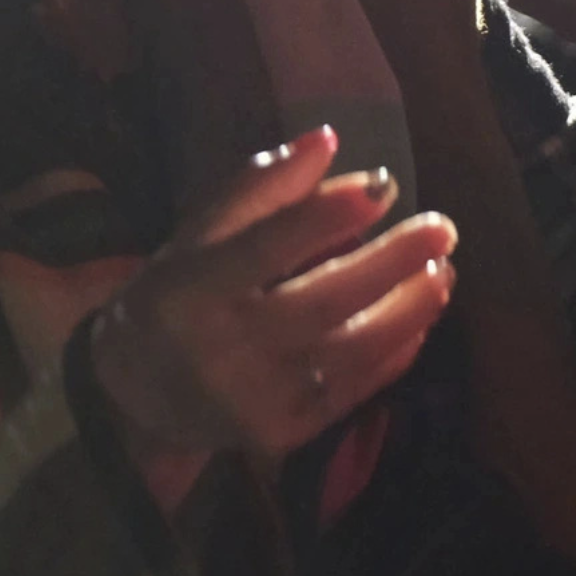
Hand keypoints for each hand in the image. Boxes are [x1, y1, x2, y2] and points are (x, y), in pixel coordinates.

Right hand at [90, 125, 455, 487]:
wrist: (132, 398)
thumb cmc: (173, 298)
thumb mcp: (195, 236)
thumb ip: (258, 188)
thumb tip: (327, 139)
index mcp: (191, 286)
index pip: (267, 244)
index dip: (327, 214)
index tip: (383, 184)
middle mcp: (223, 347)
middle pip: (323, 299)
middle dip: (391, 261)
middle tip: (443, 227)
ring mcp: (257, 398)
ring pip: (351, 349)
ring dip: (408, 308)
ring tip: (443, 270)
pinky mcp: (283, 436)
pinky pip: (353, 390)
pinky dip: (393, 353)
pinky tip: (419, 320)